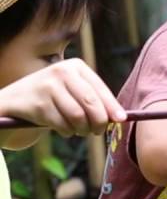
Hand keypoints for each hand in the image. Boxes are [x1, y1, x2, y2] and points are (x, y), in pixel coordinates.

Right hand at [0, 59, 124, 136]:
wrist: (14, 100)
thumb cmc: (52, 97)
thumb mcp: (72, 90)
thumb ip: (93, 99)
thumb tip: (120, 117)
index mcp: (75, 66)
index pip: (100, 89)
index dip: (112, 107)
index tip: (121, 120)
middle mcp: (62, 72)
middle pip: (91, 103)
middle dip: (99, 121)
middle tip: (99, 132)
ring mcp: (48, 86)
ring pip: (77, 116)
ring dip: (82, 129)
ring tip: (81, 131)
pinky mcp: (37, 103)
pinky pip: (61, 124)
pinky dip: (67, 132)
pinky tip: (65, 130)